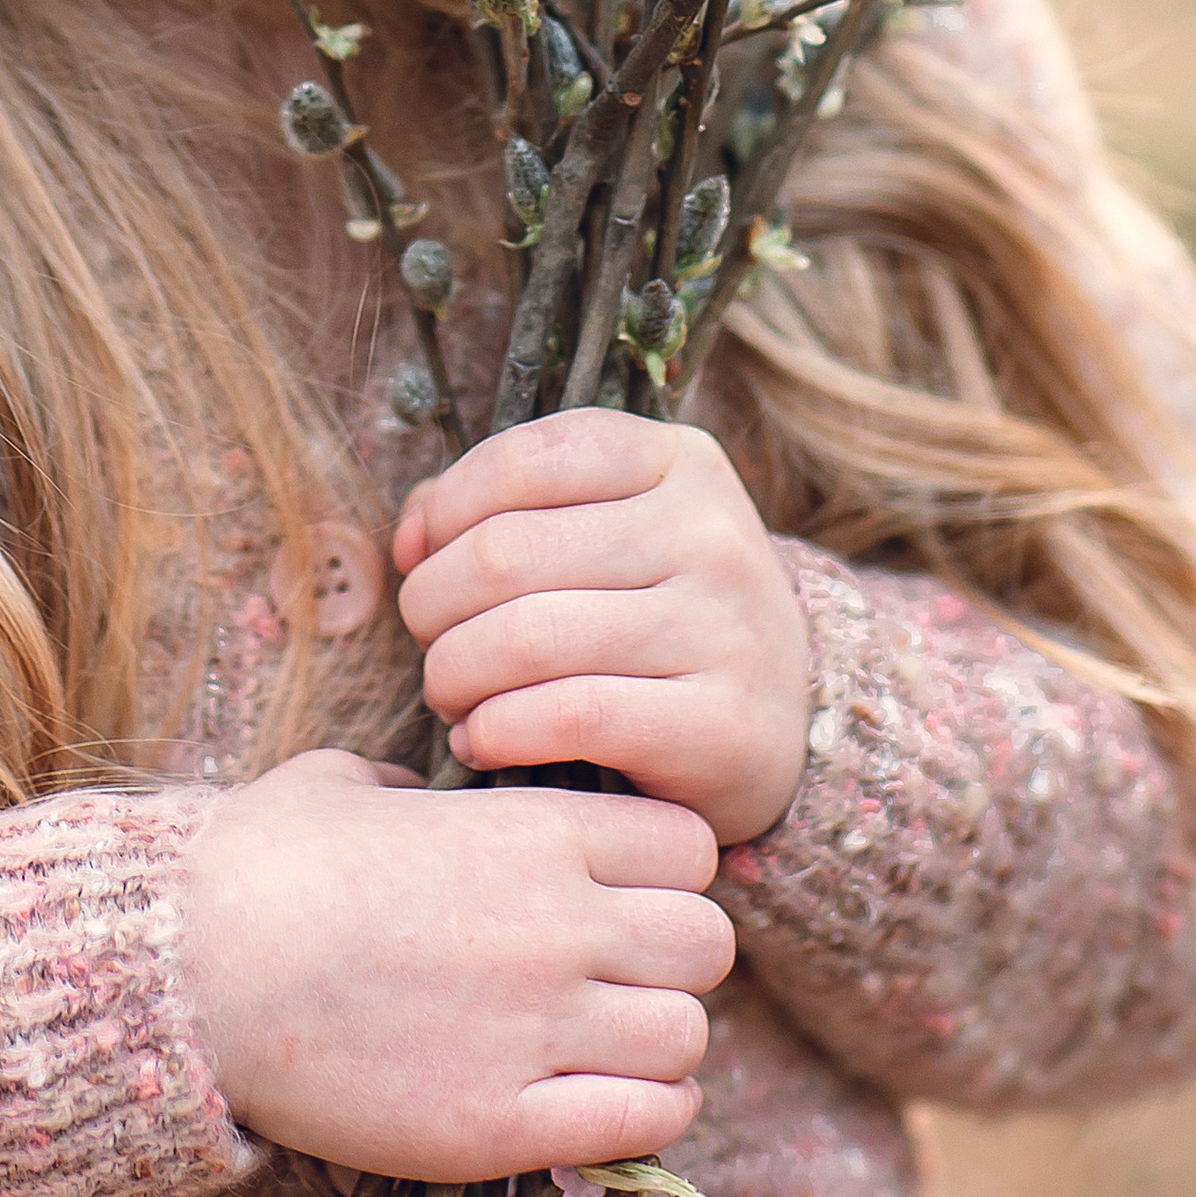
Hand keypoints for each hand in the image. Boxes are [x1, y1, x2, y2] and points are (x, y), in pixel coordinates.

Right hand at [179, 748, 732, 1177]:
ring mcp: (537, 1029)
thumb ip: (414, 782)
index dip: (664, 868)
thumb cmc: (260, 863)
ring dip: (659, 1039)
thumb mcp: (346, 781)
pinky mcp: (502, 1124)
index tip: (620, 887)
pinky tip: (600, 1099)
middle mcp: (558, 926)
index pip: (690, 846)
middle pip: (708, 944)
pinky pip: (645, 1121)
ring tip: (609, 1041)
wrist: (192, 971)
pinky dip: (645, 1112)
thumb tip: (422, 791)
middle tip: (617, 969)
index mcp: (532, 831)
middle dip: (674, 955)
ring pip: (688, 1035)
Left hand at [391, 411, 811, 846]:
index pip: (526, 458)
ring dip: (452, 673)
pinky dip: (497, 730)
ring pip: (526, 638)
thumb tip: (412, 534)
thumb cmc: (658, 613)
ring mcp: (726, 628)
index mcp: (681, 460)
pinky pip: (569, 717)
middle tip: (427, 638)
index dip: (447, 508)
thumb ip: (503, 508)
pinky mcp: (723, 725)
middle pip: (507, 553)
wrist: (783, 722)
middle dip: (432, 602)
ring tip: (448, 692)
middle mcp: (711, 532)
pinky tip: (482, 737)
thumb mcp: (603, 532)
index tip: (423, 556)